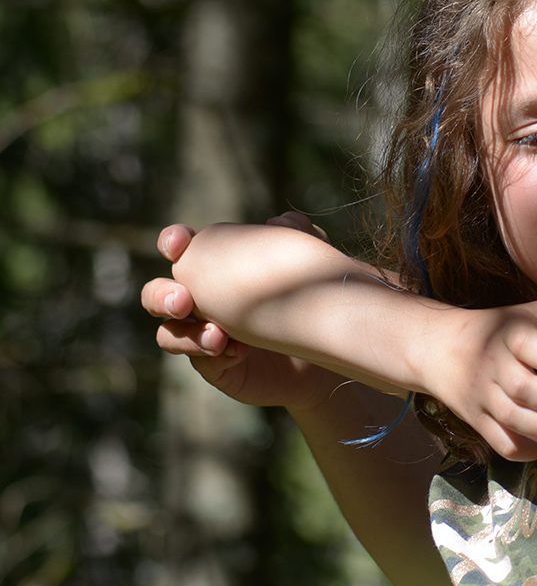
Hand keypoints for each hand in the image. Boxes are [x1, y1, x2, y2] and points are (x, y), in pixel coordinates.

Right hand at [145, 214, 335, 408]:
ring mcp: (205, 334)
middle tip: (184, 300)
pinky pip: (197, 359)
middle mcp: (203, 302)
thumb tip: (277, 220)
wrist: (329, 351)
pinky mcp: (215, 365)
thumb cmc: (312, 301)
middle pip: (158, 293)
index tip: (179, 243)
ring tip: (217, 335)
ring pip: (168, 332)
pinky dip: (208, 352)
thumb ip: (297, 235)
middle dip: (162, 295)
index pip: (181, 250)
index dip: (172, 242)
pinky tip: (236, 350)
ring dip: (185, 332)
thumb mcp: (311, 262)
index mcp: (215, 268)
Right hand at [422, 305, 536, 460]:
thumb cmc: (498, 329)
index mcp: (512, 336)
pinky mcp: (477, 421)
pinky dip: (529, 452)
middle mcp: (494, 367)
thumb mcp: (532, 315)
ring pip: (516, 421)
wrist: (439, 347)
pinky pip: (503, 444)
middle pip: (526, 391)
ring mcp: (483, 397)